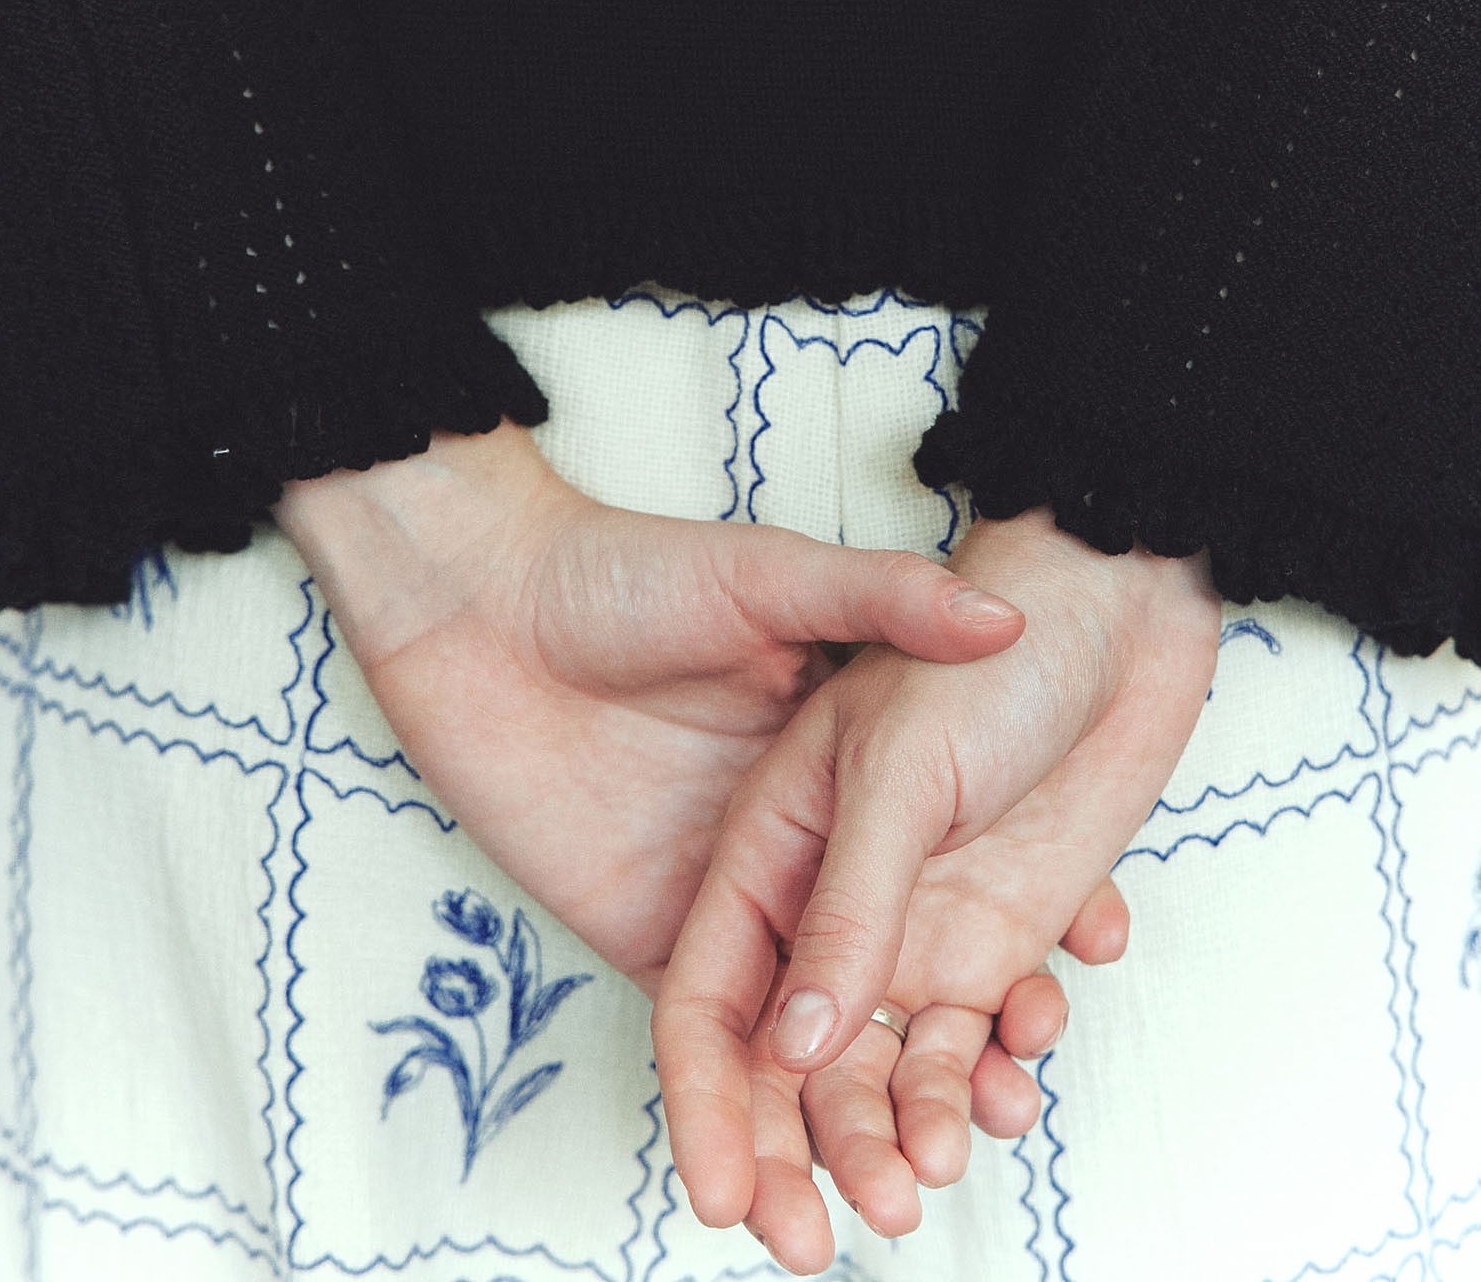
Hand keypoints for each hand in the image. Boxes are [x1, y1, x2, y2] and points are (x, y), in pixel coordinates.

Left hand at [275, 425, 1105, 1179]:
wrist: (482, 595)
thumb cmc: (627, 574)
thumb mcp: (770, 577)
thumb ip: (882, 598)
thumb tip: (1001, 619)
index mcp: (836, 781)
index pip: (912, 902)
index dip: (964, 987)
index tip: (1012, 1054)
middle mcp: (791, 849)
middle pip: (860, 998)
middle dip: (902, 1101)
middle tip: (940, 1175)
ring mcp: (708, 894)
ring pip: (783, 1040)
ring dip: (825, 1134)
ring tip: (878, 1208)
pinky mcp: (629, 923)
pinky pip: (694, 1038)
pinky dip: (731, 1115)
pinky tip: (775, 1181)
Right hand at [653, 506, 1222, 1265]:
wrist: (1118, 617)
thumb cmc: (992, 667)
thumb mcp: (899, 775)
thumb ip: (846, 910)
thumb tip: (795, 1048)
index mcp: (773, 845)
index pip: (711, 995)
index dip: (709, 1101)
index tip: (728, 1198)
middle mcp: (834, 900)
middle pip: (799, 1057)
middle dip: (825, 1142)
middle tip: (873, 1210)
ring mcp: (918, 921)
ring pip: (893, 1061)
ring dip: (920, 1115)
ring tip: (962, 1138)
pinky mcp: (1000, 930)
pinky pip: (985, 1031)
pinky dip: (1004, 1059)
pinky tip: (1029, 1042)